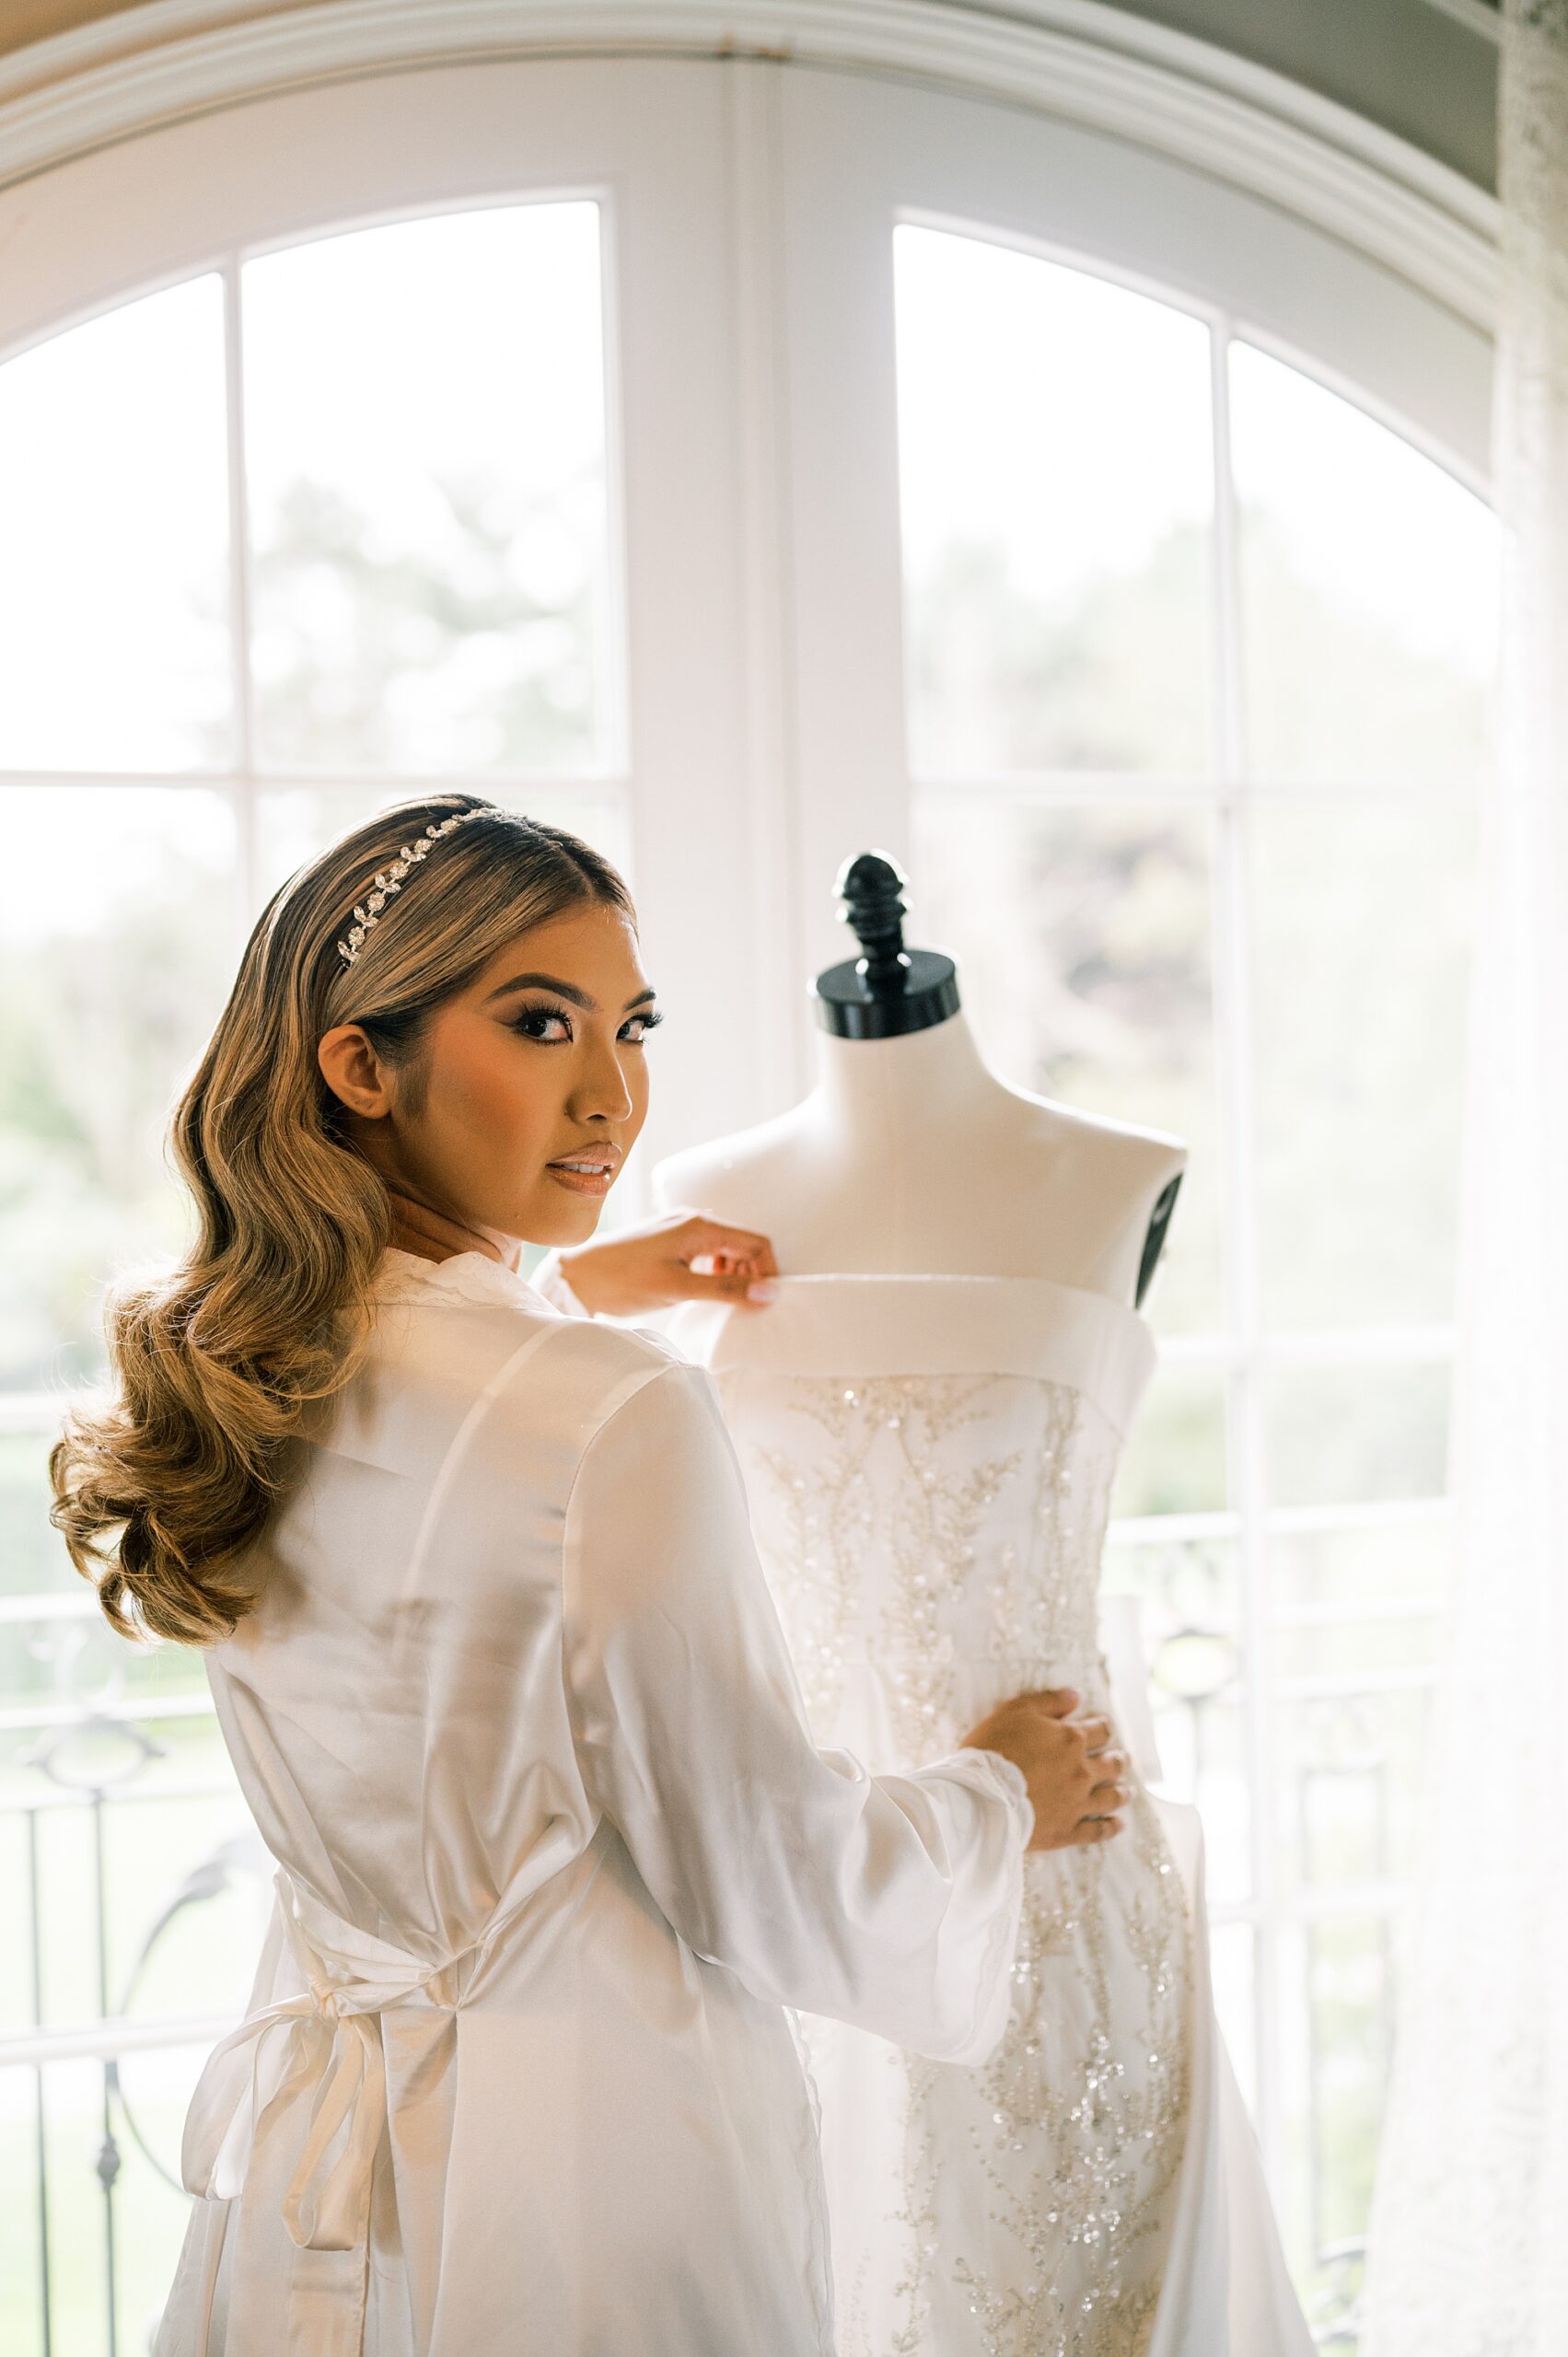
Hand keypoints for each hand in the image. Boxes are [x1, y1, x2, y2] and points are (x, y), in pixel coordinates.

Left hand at [555, 1209, 779, 1318]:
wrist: (575, 1277)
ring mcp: (679, 1230)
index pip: (756, 1243)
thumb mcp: (678, 1288)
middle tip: (746, 1306)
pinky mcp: (668, 1242)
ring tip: (726, 1302)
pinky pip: (705, 1253)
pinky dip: (715, 1272)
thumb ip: (725, 1289)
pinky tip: (705, 1292)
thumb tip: (770, 1292)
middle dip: (753, 1274)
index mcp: (700, 1226)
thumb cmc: (621, 1280)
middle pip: (743, 1245)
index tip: (767, 1302)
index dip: (769, 1272)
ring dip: (734, 1275)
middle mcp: (693, 1221)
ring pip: (725, 1249)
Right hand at [959, 1687, 1129, 1852]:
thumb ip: (1049, 1701)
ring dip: (1122, 1792)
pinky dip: (1110, 1828)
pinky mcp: (1068, 1830)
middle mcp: (1082, 1771)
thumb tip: (1075, 1695)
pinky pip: (1097, 1831)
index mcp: (1071, 1740)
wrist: (982, 1796)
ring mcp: (1078, 1803)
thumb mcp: (1016, 1711)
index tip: (1105, 1726)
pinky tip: (1119, 1825)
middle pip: (1112, 1764)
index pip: (1100, 1730)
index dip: (1104, 1726)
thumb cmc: (994, 1748)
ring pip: (1111, 1797)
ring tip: (1128, 1791)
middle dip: (1119, 1759)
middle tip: (1122, 1758)